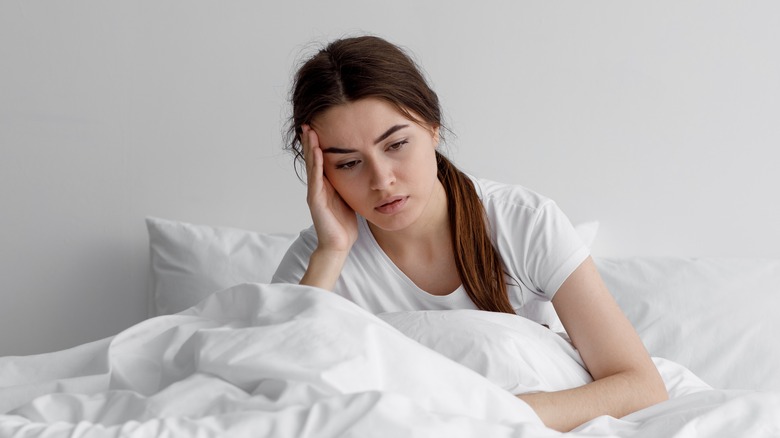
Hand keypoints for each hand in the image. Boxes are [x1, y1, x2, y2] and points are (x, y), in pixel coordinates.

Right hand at [302, 125, 357, 253]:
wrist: (338, 245)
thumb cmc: (345, 224)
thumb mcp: (350, 196)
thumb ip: (351, 183)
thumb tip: (363, 169)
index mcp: (326, 184)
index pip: (321, 159)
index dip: (319, 143)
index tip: (320, 125)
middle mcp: (318, 186)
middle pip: (313, 158)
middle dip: (311, 140)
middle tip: (309, 122)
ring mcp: (315, 192)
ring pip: (311, 165)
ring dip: (310, 147)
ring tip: (309, 130)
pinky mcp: (315, 201)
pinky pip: (315, 179)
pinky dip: (316, 164)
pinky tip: (316, 151)